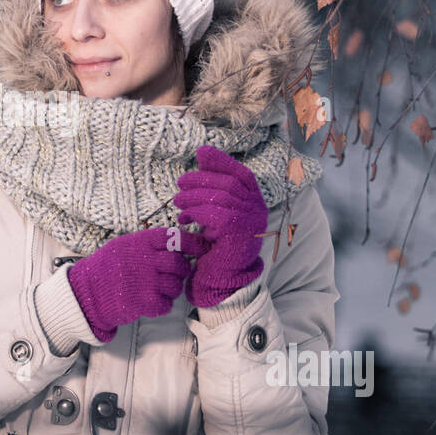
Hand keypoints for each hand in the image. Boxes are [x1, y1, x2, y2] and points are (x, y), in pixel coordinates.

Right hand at [67, 226, 209, 341]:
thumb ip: (148, 244)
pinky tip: (149, 300)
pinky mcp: (145, 302)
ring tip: (157, 288)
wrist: (86, 291)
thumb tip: (177, 244)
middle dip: (181, 270)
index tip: (200, 248)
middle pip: (179, 264)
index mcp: (141, 242)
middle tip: (172, 274)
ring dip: (171, 289)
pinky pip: (167, 304)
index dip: (192, 243)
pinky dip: (162, 304)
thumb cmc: (106, 267)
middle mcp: (146, 260)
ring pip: (176, 285)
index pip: (175, 238)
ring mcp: (146, 282)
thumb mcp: (124, 245)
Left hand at [173, 145, 268, 307]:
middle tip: (179, 184)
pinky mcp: (238, 233)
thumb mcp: (215, 213)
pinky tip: (184, 218)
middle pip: (229, 183)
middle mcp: (258, 211)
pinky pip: (215, 214)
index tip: (201, 153)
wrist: (221, 281)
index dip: (222, 161)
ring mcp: (251, 222)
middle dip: (201, 179)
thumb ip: (212, 188)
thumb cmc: (215, 247)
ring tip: (177, 202)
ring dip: (193, 196)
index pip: (242, 174)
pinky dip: (196, 212)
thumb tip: (202, 153)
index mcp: (255, 204)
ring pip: (220, 197)